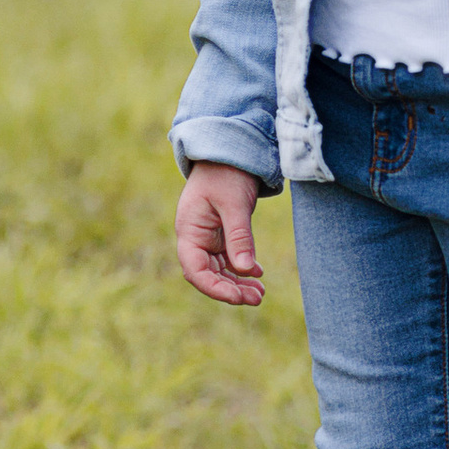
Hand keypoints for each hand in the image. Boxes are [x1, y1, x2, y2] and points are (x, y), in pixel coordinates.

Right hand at [176, 163, 265, 305]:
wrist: (230, 149)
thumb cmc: (226, 172)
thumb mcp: (234, 204)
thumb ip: (239, 237)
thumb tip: (247, 271)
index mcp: (189, 230)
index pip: (195, 270)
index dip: (214, 288)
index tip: (237, 297)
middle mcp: (195, 237)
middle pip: (208, 274)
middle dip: (230, 289)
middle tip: (257, 298)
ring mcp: (207, 236)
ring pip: (219, 269)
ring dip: (238, 282)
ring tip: (260, 293)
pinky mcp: (220, 233)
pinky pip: (228, 258)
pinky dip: (242, 268)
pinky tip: (258, 274)